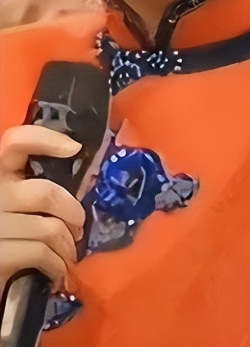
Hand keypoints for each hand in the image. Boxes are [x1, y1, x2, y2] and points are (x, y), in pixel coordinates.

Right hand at [0, 126, 84, 292]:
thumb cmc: (8, 235)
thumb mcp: (14, 203)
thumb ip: (32, 186)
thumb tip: (78, 173)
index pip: (13, 142)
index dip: (44, 139)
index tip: (74, 148)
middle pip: (45, 193)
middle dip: (72, 213)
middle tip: (78, 227)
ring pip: (47, 227)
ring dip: (67, 244)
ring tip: (68, 253)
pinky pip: (39, 253)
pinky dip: (56, 265)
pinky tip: (56, 272)